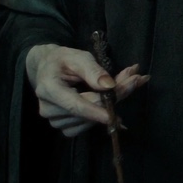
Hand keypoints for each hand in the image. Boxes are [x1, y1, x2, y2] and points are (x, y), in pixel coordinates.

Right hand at [25, 44, 148, 136]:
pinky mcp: (64, 126)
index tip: (115, 116)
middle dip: (115, 96)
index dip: (97, 112)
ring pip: (90, 119)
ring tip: (127, 83)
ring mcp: (55, 121)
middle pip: (87, 111)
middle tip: (136, 79)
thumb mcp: (77, 56)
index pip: (75, 106)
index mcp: (49, 89)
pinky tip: (112, 99)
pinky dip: (102, 112)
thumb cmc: (62, 60)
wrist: (46, 67)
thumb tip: (110, 86)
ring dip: (111, 103)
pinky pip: (87, 124)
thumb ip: (93, 71)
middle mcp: (49, 110)